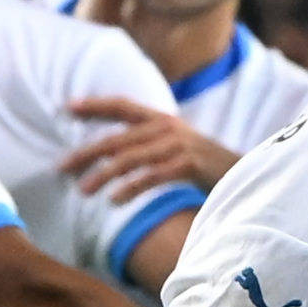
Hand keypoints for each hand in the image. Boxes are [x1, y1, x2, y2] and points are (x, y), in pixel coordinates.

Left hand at [63, 95, 241, 212]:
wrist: (247, 175)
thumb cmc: (207, 167)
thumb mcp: (176, 149)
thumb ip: (148, 146)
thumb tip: (113, 155)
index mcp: (163, 120)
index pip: (123, 106)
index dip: (96, 105)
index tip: (68, 107)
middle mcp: (167, 127)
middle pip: (117, 138)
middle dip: (86, 152)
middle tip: (61, 168)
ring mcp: (179, 144)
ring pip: (130, 158)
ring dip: (103, 175)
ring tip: (83, 191)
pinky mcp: (189, 164)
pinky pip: (152, 176)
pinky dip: (131, 188)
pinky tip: (114, 201)